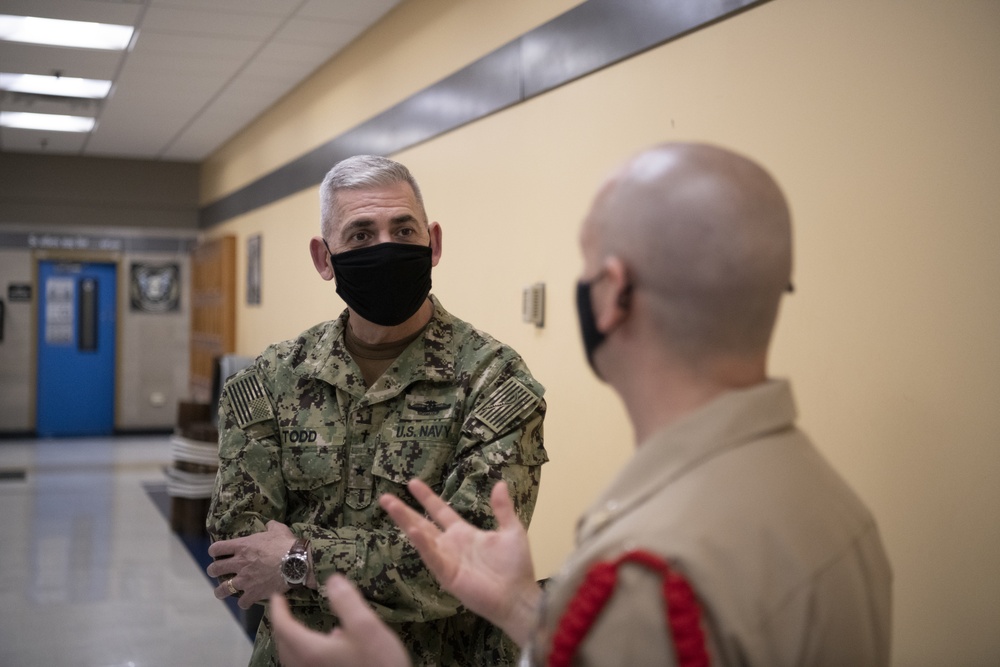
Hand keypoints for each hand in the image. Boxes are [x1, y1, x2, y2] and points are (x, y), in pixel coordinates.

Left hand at [207, 520, 296, 608]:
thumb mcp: (278, 529)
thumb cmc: (285, 544)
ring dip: (221, 591)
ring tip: (221, 591)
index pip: (217, 548)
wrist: (295, 562)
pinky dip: (244, 602)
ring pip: (223, 589)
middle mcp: (239, 563)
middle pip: (215, 569)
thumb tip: (269, 524)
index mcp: (242, 546)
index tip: (216, 553)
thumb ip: (270, 526)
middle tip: (215, 571)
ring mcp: (244, 580)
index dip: (214, 551)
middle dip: (213, 570)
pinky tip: (246, 601)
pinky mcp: (253, 593)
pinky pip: (242, 602)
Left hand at [271, 575, 410, 666]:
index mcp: (310, 650)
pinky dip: (306, 653)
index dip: (278, 610)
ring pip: (293, 659)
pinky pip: (306, 666)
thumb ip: (347, 602)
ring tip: (300, 627)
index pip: (284, 627)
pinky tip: (329, 646)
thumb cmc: (376, 663)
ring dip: (292, 641)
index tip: (277, 596)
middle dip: (282, 626)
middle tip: (284, 610)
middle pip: (284, 645)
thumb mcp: (366, 627)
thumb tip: (332, 580)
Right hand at [379, 479, 541, 645]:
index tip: (412, 483)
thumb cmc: (516, 566)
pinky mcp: (448, 575)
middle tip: (385, 497)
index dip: (427, 498)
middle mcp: (451, 545)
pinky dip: (423, 545)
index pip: (440, 511)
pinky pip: (433, 557)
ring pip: (422, 538)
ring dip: (406, 522)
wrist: (518, 596)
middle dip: (404, 511)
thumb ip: (502, 508)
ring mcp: (447, 560)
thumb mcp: (511, 530)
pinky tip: (413, 531)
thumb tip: (500, 483)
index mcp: (464, 533)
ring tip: (391, 506)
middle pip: (422, 523)